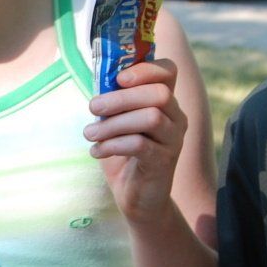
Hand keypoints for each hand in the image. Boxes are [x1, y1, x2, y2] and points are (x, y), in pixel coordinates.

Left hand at [85, 56, 187, 221]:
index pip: (168, 71)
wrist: (137, 198)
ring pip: (151, 118)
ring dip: (113, 123)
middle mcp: (176, 118)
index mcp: (165, 102)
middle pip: (159, 93)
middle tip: (93, 107)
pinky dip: (113, 145)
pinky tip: (97, 152)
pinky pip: (140, 145)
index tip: (118, 79)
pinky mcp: (164, 163)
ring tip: (90, 133)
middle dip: (120, 98)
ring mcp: (174, 140)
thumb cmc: (124, 154)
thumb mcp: (116, 123)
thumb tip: (96, 82)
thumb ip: (112, 101)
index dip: (145, 69)